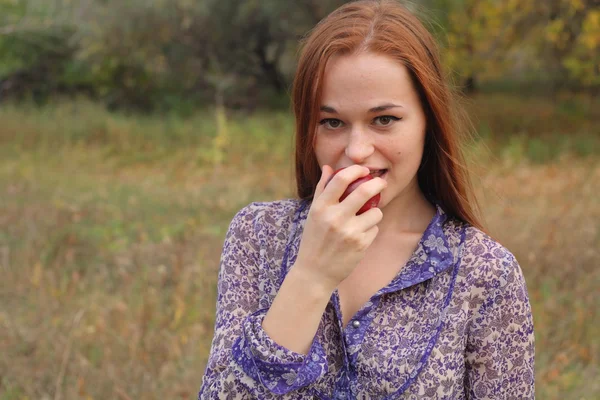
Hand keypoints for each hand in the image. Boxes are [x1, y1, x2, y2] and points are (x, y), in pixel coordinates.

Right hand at [293, 165, 386, 291]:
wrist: (315, 273)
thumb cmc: (314, 239)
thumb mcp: (313, 214)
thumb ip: (322, 189)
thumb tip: (328, 167)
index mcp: (320, 208)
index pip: (340, 179)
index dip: (355, 170)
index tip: (363, 170)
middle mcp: (334, 218)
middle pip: (365, 191)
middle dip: (378, 184)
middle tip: (382, 182)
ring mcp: (349, 232)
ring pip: (376, 212)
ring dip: (374, 213)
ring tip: (364, 220)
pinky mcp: (361, 245)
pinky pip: (375, 229)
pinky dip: (370, 231)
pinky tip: (358, 237)